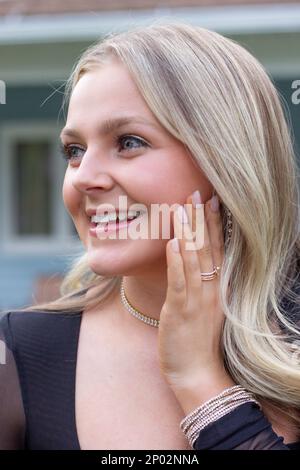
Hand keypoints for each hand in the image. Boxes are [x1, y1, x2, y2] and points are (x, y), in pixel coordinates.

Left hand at [158, 191, 229, 392]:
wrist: (197, 373)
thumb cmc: (198, 342)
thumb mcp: (206, 309)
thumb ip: (203, 286)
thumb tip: (194, 264)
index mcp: (217, 288)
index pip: (218, 249)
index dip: (214, 225)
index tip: (212, 202)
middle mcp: (211, 289)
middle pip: (207, 248)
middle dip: (201, 219)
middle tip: (197, 193)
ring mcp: (196, 299)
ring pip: (194, 259)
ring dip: (189, 232)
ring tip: (183, 208)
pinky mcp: (181, 311)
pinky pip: (180, 282)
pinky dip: (177, 261)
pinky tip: (173, 242)